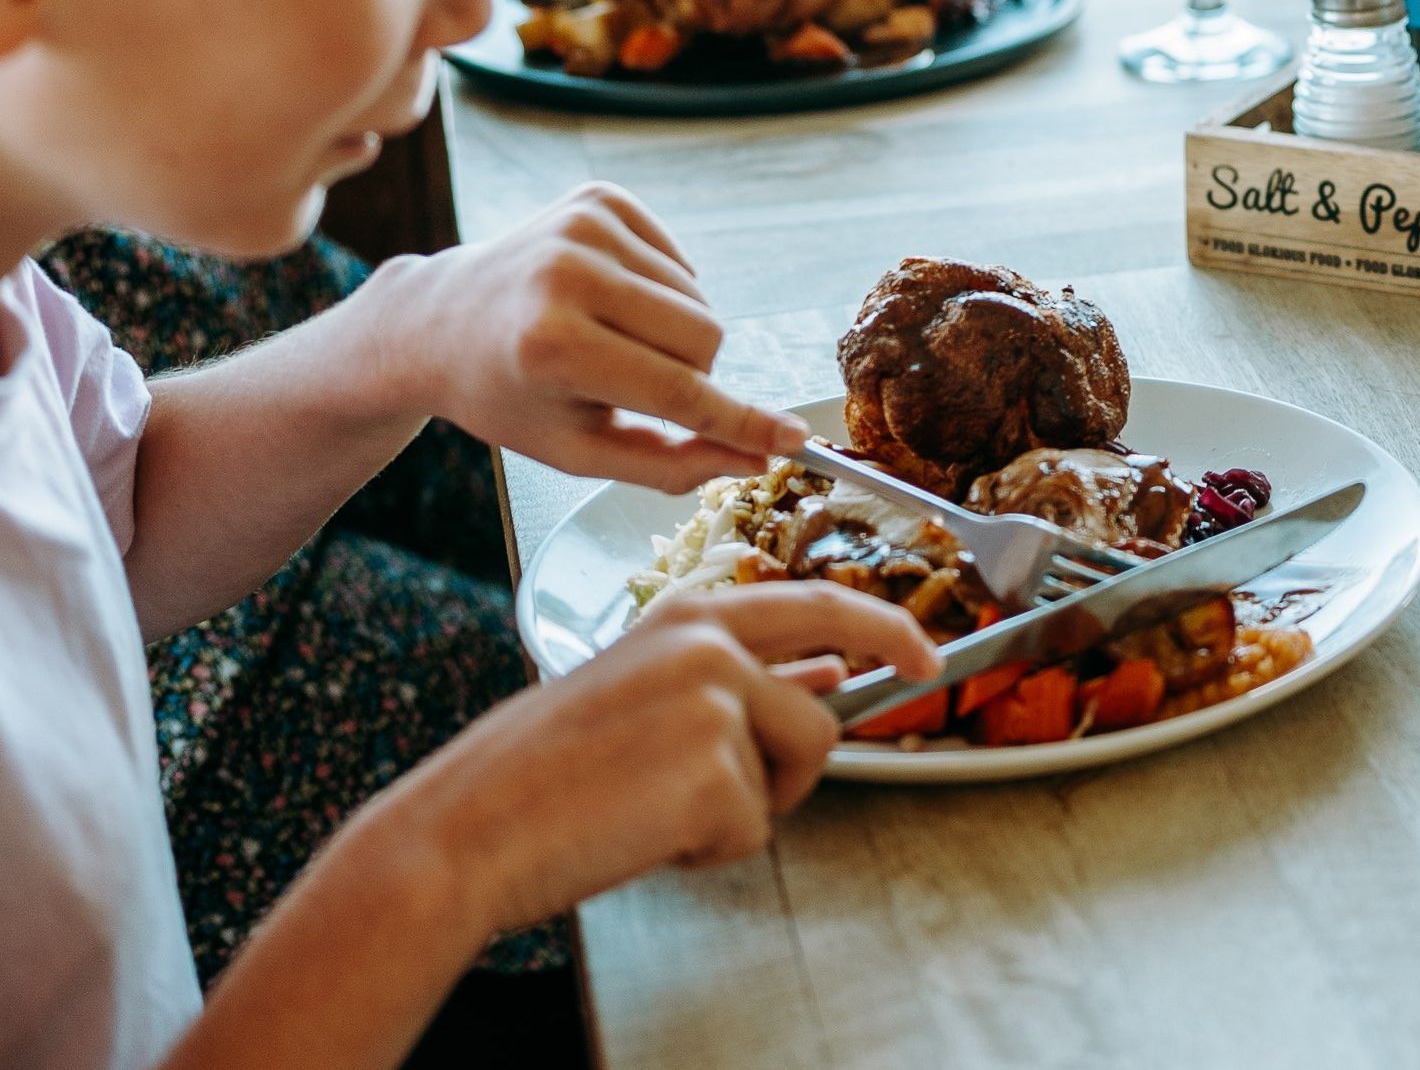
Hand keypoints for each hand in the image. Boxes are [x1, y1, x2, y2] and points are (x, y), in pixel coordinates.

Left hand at [358, 186, 803, 485]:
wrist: (437, 321)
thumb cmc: (508, 395)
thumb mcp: (575, 449)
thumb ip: (668, 464)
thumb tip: (754, 460)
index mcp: (552, 347)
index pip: (678, 390)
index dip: (741, 420)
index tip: (795, 438)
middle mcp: (569, 275)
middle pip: (705, 337)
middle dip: (691, 373)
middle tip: (634, 384)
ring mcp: (584, 226)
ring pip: (699, 298)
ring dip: (675, 332)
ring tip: (612, 341)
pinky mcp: (600, 198)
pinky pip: (681, 261)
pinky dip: (663, 291)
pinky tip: (611, 302)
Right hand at [360, 581, 940, 939]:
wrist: (463, 832)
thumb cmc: (538, 775)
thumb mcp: (641, 695)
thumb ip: (731, 679)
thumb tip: (821, 677)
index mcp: (686, 615)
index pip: (815, 604)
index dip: (882, 626)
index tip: (923, 650)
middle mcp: (708, 643)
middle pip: (822, 710)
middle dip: (838, 741)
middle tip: (884, 712)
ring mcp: (715, 701)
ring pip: (791, 772)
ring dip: (744, 809)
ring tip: (657, 810)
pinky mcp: (715, 767)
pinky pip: (752, 827)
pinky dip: (707, 847)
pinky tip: (643, 833)